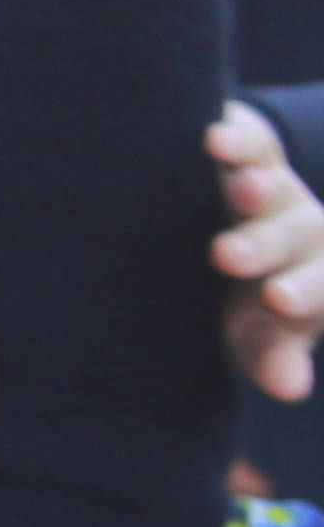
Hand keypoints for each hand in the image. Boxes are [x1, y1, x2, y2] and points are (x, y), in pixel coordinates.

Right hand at [223, 102, 323, 405]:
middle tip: (227, 256)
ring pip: (275, 185)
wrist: (216, 229)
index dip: (306, 292)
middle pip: (295, 234)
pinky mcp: (251, 148)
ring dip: (259, 187)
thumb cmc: (241, 296)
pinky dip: (236, 139)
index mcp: (316, 278)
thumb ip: (272, 354)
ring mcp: (276, 186)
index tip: (276, 301)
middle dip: (266, 245)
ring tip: (246, 188)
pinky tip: (213, 138)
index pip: (321, 286)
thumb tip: (289, 388)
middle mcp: (305, 228)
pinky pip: (252, 142)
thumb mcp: (252, 332)